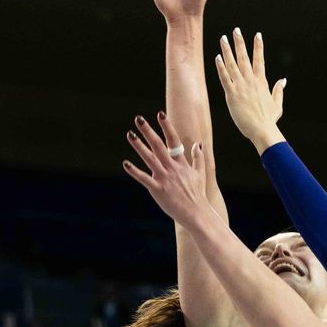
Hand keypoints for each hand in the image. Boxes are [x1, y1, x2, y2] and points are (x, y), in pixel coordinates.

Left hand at [123, 112, 213, 227]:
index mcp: (181, 163)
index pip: (173, 140)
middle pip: (158, 145)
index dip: (166, 126)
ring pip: (149, 158)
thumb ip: (198, 158)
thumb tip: (198, 144)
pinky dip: (135, 171)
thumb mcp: (200, 173)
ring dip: (139, 146)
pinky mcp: (158, 190)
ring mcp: (164, 178)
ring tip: (130, 134)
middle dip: (148, 131)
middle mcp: (172, 168)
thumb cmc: (197, 194)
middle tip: (138, 119)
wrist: (196, 213)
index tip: (160, 114)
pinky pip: (144, 179)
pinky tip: (126, 164)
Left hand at [215, 28, 286, 153]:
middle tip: (236, 30)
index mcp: (262, 82)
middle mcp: (251, 81)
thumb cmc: (269, 120)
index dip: (258, 46)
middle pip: (245, 57)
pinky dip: (221, 67)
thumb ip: (278, 90)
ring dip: (227, 50)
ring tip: (223, 38)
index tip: (257, 35)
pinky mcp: (232, 94)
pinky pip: (225, 77)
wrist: (262, 130)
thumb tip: (283, 80)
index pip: (260, 59)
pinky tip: (217, 57)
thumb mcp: (277, 104)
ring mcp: (241, 86)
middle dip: (240, 42)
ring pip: (233, 64)